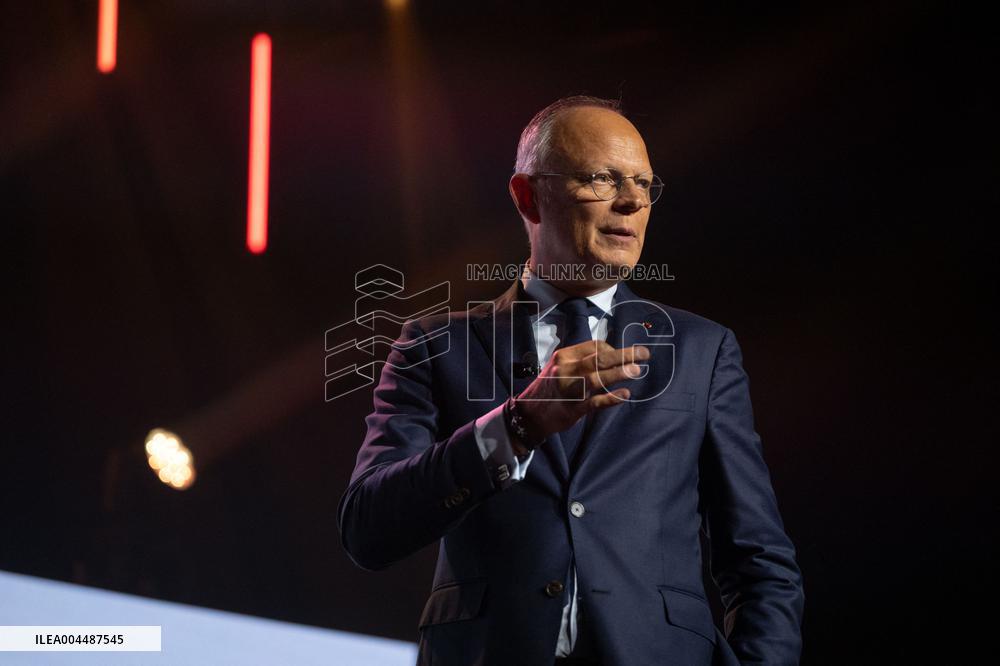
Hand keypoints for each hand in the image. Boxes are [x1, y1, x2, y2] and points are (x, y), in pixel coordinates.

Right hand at [510, 341, 649, 452]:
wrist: (530, 413)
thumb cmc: (550, 387)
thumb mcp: (560, 367)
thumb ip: (582, 360)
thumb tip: (613, 354)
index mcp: (564, 356)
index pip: (595, 346)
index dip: (614, 349)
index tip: (623, 357)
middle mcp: (566, 370)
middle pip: (599, 358)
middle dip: (624, 355)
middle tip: (644, 354)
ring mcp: (569, 389)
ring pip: (598, 377)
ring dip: (620, 373)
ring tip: (637, 371)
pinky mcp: (573, 408)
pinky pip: (595, 402)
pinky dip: (611, 398)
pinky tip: (625, 395)